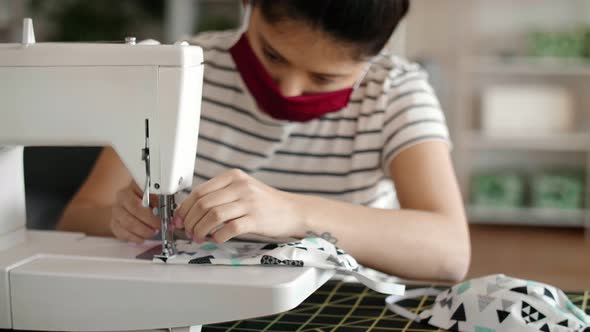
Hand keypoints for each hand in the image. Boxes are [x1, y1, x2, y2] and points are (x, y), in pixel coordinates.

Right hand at [109, 181, 160, 243]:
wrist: (131, 210)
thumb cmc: (149, 203)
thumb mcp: (160, 199)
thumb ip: (166, 204)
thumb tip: (175, 216)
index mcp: (136, 185)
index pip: (144, 191)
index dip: (156, 203)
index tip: (164, 212)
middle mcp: (123, 196)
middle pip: (135, 207)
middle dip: (150, 220)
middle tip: (159, 226)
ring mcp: (117, 209)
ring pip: (128, 222)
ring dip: (143, 230)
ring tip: (152, 232)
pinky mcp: (113, 222)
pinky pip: (122, 232)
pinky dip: (134, 237)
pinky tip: (142, 238)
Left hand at [174, 169, 303, 242]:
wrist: (293, 210)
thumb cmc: (265, 203)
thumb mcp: (242, 189)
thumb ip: (220, 194)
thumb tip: (191, 210)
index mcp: (233, 177)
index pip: (199, 191)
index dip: (184, 208)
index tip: (178, 219)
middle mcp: (240, 186)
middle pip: (203, 204)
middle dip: (190, 221)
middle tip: (187, 231)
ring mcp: (249, 202)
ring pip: (212, 216)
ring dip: (200, 230)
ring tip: (199, 237)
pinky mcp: (256, 219)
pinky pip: (229, 228)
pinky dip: (217, 236)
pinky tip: (216, 239)